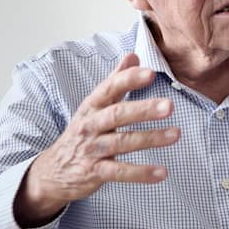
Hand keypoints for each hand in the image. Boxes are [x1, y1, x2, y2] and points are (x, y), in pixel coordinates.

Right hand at [14, 53, 178, 226]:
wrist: (52, 172)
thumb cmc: (82, 134)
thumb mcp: (93, 106)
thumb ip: (115, 81)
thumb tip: (132, 55)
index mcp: (92, 106)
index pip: (109, 88)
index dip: (128, 80)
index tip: (150, 72)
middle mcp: (91, 125)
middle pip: (117, 114)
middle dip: (144, 109)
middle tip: (169, 106)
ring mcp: (92, 149)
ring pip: (122, 142)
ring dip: (150, 138)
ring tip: (176, 134)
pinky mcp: (94, 172)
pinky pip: (120, 172)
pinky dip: (141, 173)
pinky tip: (162, 173)